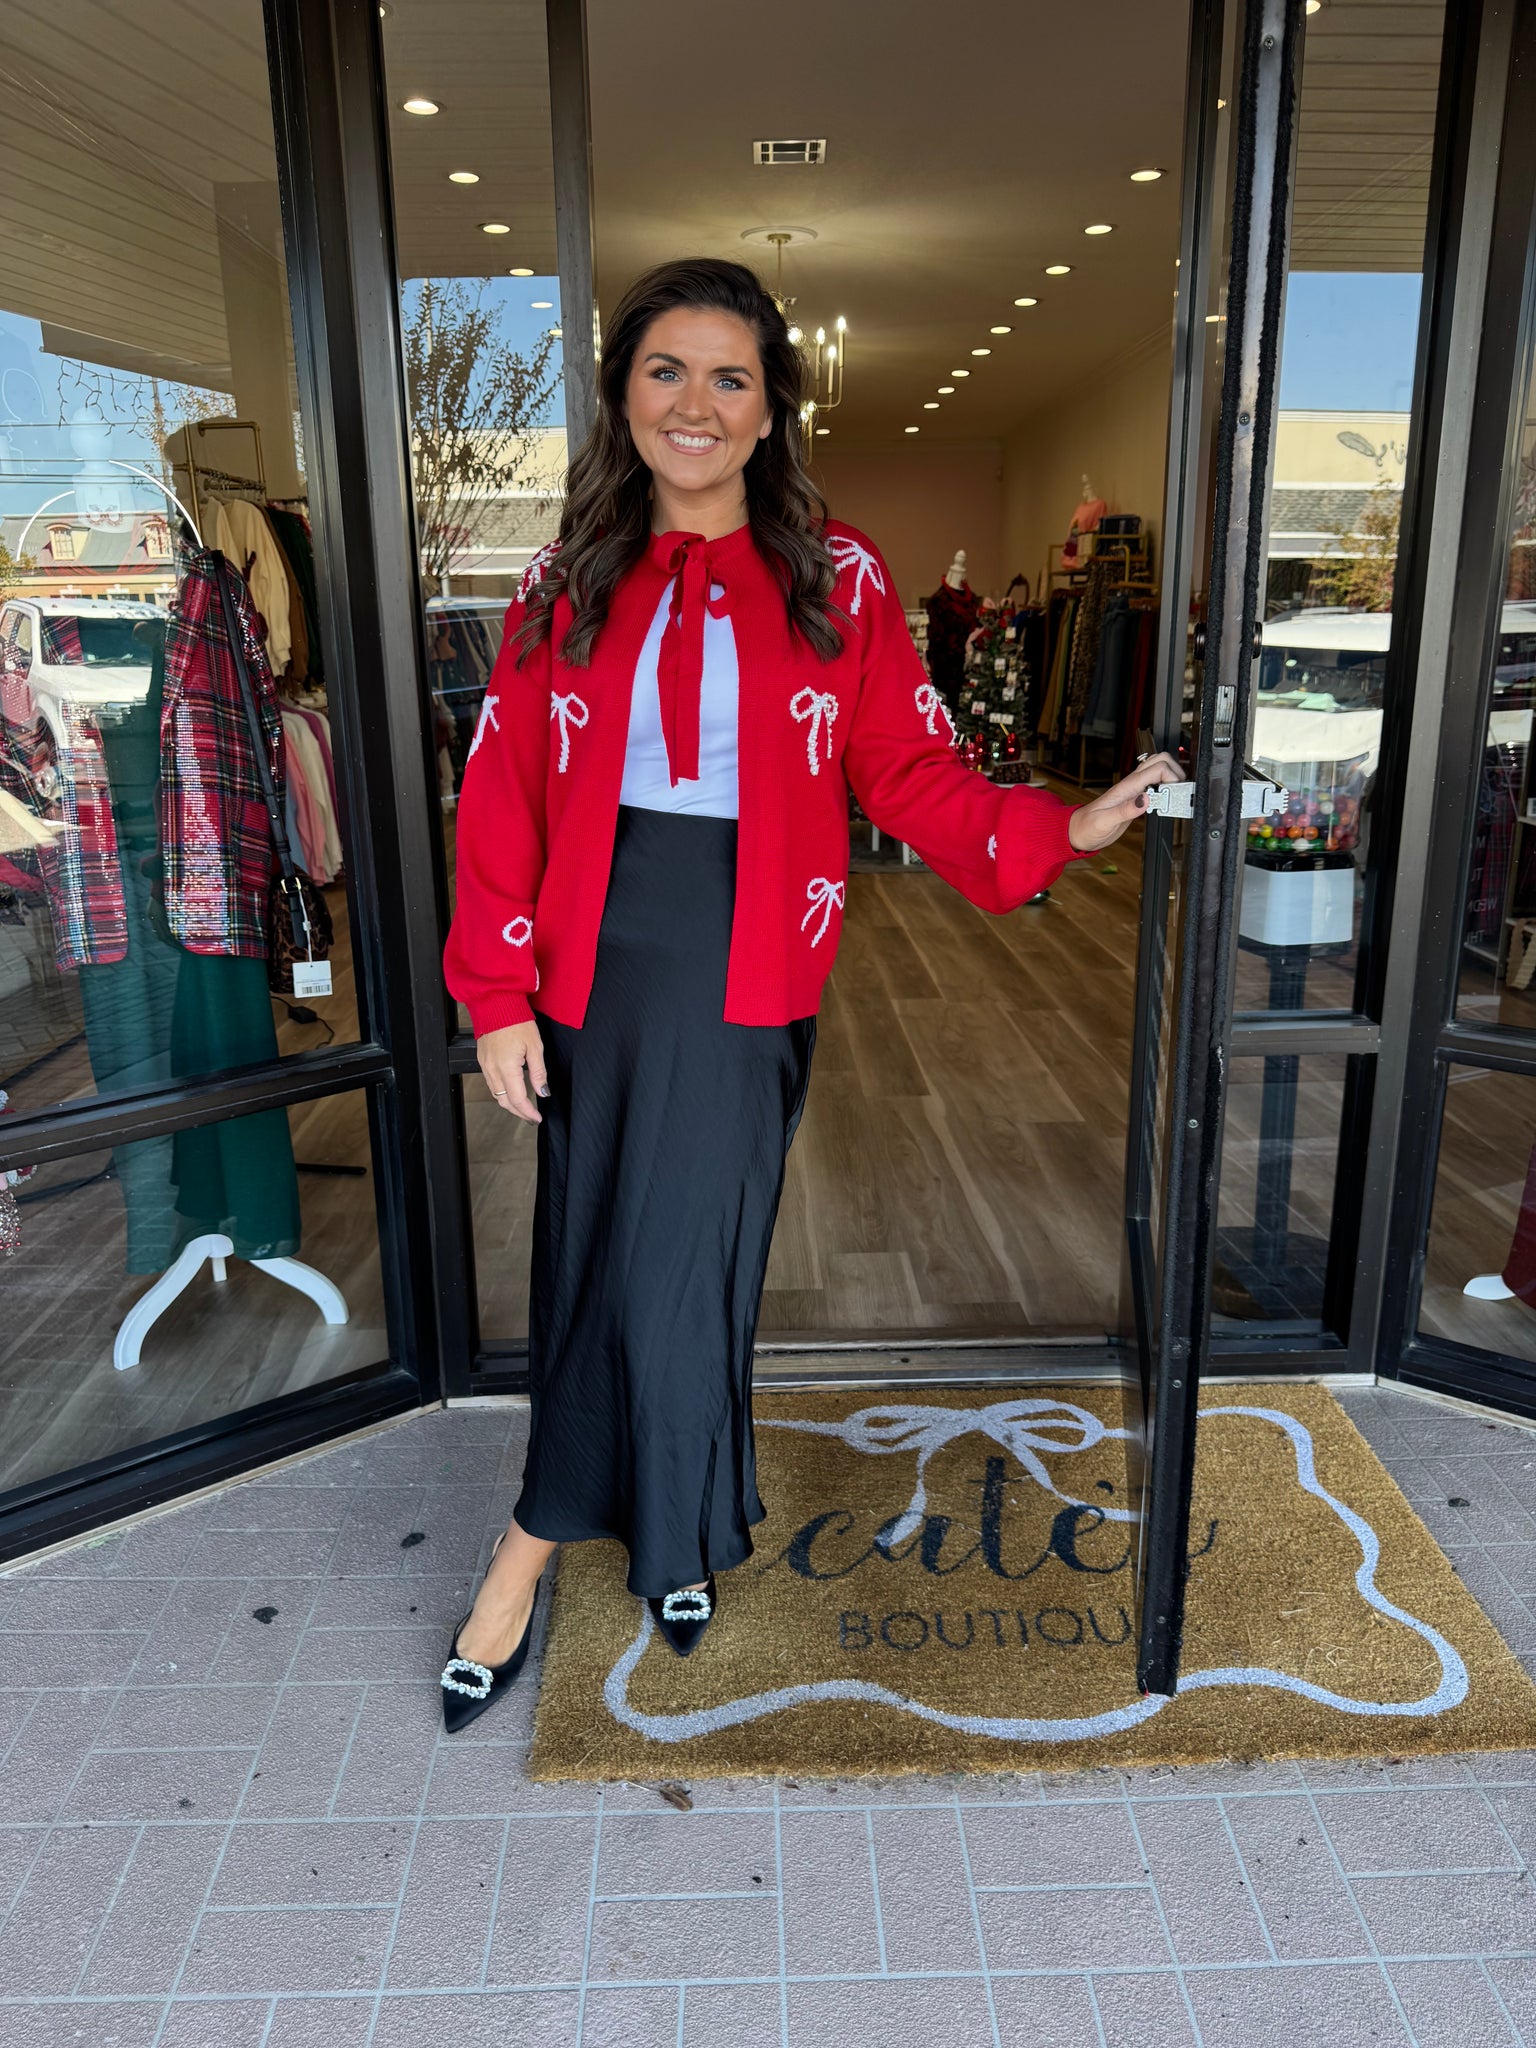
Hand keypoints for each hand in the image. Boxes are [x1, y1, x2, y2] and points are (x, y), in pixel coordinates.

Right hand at [478, 1021, 548, 1123]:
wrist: (496, 1004)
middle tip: (531, 1117)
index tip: (537, 1118)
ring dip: (509, 1104)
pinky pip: (491, 1083)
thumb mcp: (535, 1047)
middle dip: (519, 1112)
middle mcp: (492, 1070)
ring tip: (523, 1107)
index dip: (528, 1112)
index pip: (518, 1099)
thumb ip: (539, 1073)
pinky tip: (511, 1091)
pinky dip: (502, 1092)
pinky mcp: (482, 1060)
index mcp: (507, 1067)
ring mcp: (485, 1066)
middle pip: (504, 1101)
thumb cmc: (516, 1021)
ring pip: (496, 1094)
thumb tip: (543, 1091)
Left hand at [1067, 751, 1185, 852]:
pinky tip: (1166, 801)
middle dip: (1176, 771)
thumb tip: (1146, 800)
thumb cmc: (1087, 826)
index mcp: (1127, 787)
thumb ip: (1126, 810)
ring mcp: (1135, 790)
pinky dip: (1165, 788)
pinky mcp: (1136, 798)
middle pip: (1160, 760)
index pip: (1157, 768)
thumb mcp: (1105, 821)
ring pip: (1158, 769)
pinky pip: (1155, 784)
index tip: (1175, 793)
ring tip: (1175, 796)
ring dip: (1172, 777)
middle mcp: (1132, 785)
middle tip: (1179, 791)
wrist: (1078, 832)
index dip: (1172, 777)